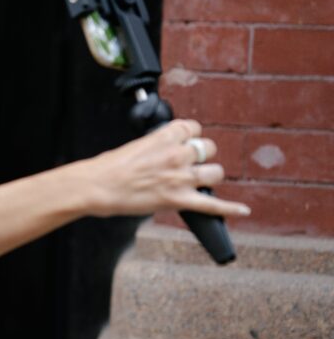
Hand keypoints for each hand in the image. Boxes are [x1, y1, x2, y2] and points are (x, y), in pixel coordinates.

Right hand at [78, 119, 250, 218]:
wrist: (97, 187)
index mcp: (163, 137)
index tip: (187, 140)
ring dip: (210, 176)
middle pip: (208, 149)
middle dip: (203, 155)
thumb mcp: (133, 147)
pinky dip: (230, 208)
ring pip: (215, 173)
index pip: (193, 128)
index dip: (192, 135)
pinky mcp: (179, 200)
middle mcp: (177, 155)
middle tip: (191, 163)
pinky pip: (212, 205)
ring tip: (200, 181)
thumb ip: (153, 147)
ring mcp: (180, 178)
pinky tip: (243, 210)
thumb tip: (160, 154)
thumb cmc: (106, 168)